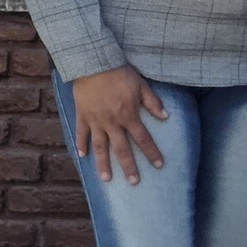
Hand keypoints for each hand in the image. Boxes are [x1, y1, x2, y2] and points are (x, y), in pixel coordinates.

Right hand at [70, 66, 167, 184]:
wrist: (93, 64)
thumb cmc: (120, 74)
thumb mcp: (141, 86)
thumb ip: (153, 103)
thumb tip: (166, 117)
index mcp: (128, 116)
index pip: (143, 139)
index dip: (152, 152)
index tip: (158, 165)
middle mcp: (112, 122)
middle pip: (121, 149)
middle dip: (129, 166)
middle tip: (134, 182)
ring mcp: (95, 121)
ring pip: (100, 147)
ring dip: (103, 164)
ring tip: (106, 179)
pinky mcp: (82, 116)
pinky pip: (81, 133)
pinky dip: (80, 145)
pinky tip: (82, 157)